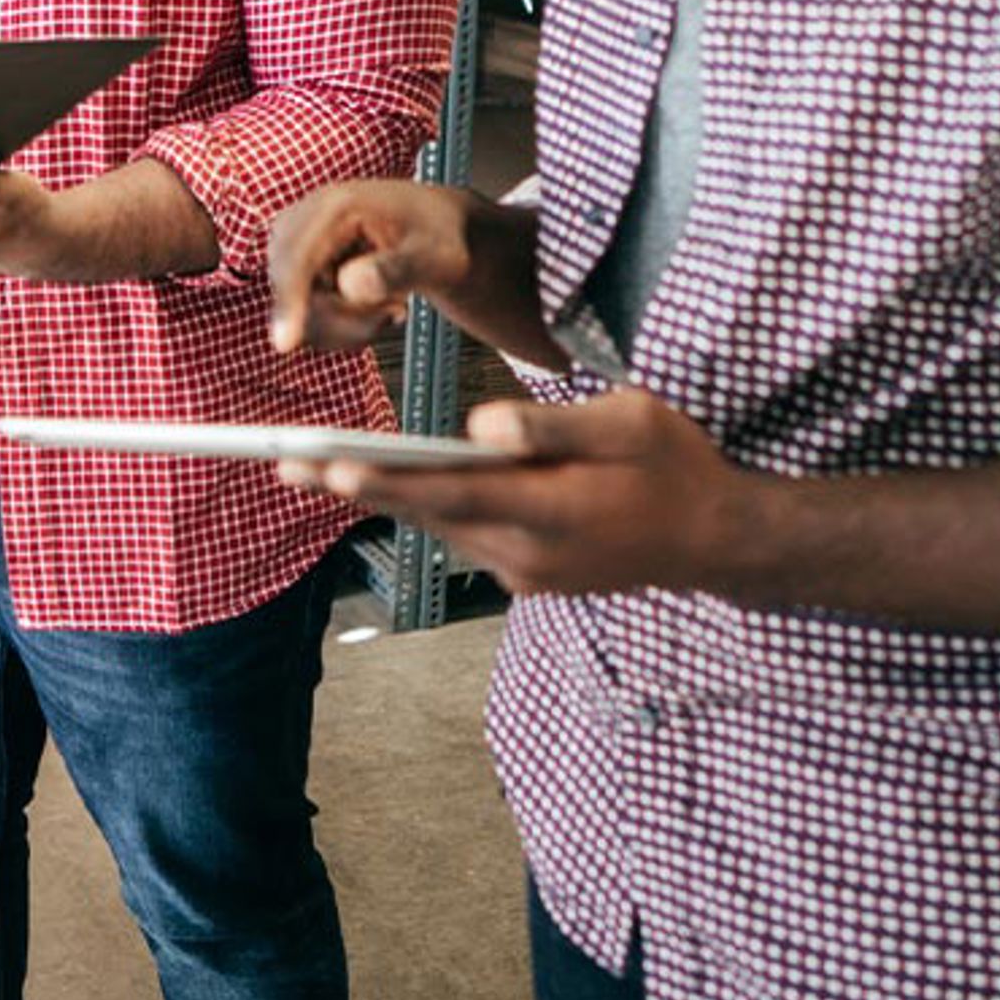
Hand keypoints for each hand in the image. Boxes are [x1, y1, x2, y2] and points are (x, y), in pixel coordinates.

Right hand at [267, 179, 561, 367]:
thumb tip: (349, 287)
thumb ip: (396, 270)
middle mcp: (308, 220)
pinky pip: (306, 314)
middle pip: (289, 285)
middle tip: (398, 316)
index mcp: (337, 204)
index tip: (285, 344)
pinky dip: (343, 325)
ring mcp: (302, 245)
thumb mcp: (436, 255)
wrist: (440, 233)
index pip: (297, 256)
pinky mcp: (304, 268)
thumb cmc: (442, 238)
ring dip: (348, 325)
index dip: (288, 300)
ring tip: (396, 309)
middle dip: (340, 319)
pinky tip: (378, 308)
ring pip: (298, 307)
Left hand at [281, 389, 769, 598]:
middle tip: (280, 460)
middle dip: (352, 484)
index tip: (327, 464)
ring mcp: (527, 574)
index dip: (386, 478)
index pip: (452, 492)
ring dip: (379, 497)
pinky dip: (424, 509)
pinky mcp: (528, 577)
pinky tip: (381, 481)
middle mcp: (529, 555)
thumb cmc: (675, 463)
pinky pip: (463, 537)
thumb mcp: (629, 421)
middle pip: (427, 513)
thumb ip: (553, 424)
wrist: (719, 539)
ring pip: (439, 527)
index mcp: (553, 511)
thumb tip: (482, 423)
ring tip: (310, 465)